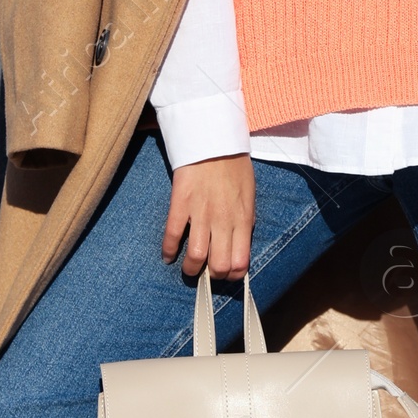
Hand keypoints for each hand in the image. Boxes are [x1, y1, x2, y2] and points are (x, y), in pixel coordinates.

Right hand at [162, 153, 255, 279]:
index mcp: (243, 219)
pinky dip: (169, 251)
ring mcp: (201, 213)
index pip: (241, 263)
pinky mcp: (181, 204)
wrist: (213, 140)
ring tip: (189, 268)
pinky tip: (168, 256)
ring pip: (196, 257)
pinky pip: (173, 235)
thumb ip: (244, 220)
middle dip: (213, 276)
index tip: (226, 274)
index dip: (233, 276)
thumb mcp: (248, 196)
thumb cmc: (234, 166)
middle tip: (207, 273)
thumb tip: (239, 243)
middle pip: (219, 266)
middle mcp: (223, 220)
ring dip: (191, 269)